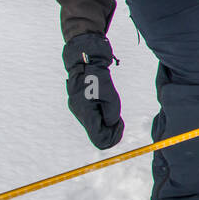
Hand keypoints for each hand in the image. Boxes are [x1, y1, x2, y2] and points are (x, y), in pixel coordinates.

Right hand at [62, 33, 123, 149]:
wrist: (85, 62)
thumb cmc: (98, 78)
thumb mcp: (110, 97)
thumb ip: (111, 114)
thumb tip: (111, 124)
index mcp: (86, 113)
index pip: (98, 137)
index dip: (112, 137)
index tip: (121, 129)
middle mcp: (79, 113)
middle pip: (95, 133)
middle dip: (110, 131)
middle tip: (120, 124)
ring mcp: (77, 108)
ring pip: (93, 126)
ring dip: (105, 124)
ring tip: (116, 117)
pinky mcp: (79, 104)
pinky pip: (91, 117)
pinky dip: (100, 118)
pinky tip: (107, 111)